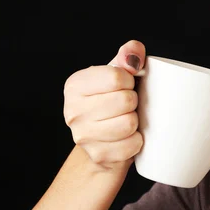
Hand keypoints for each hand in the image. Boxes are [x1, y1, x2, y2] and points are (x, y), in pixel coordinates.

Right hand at [62, 40, 145, 170]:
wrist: (105, 141)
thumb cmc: (114, 100)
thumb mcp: (119, 74)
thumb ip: (128, 56)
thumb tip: (134, 53)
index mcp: (75, 85)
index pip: (116, 77)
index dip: (129, 81)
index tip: (124, 86)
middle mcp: (72, 110)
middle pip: (125, 100)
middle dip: (133, 102)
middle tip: (126, 106)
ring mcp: (82, 136)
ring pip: (128, 123)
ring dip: (135, 122)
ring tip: (126, 119)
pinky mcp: (97, 155)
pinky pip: (132, 145)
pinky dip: (137, 141)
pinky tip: (127, 137)